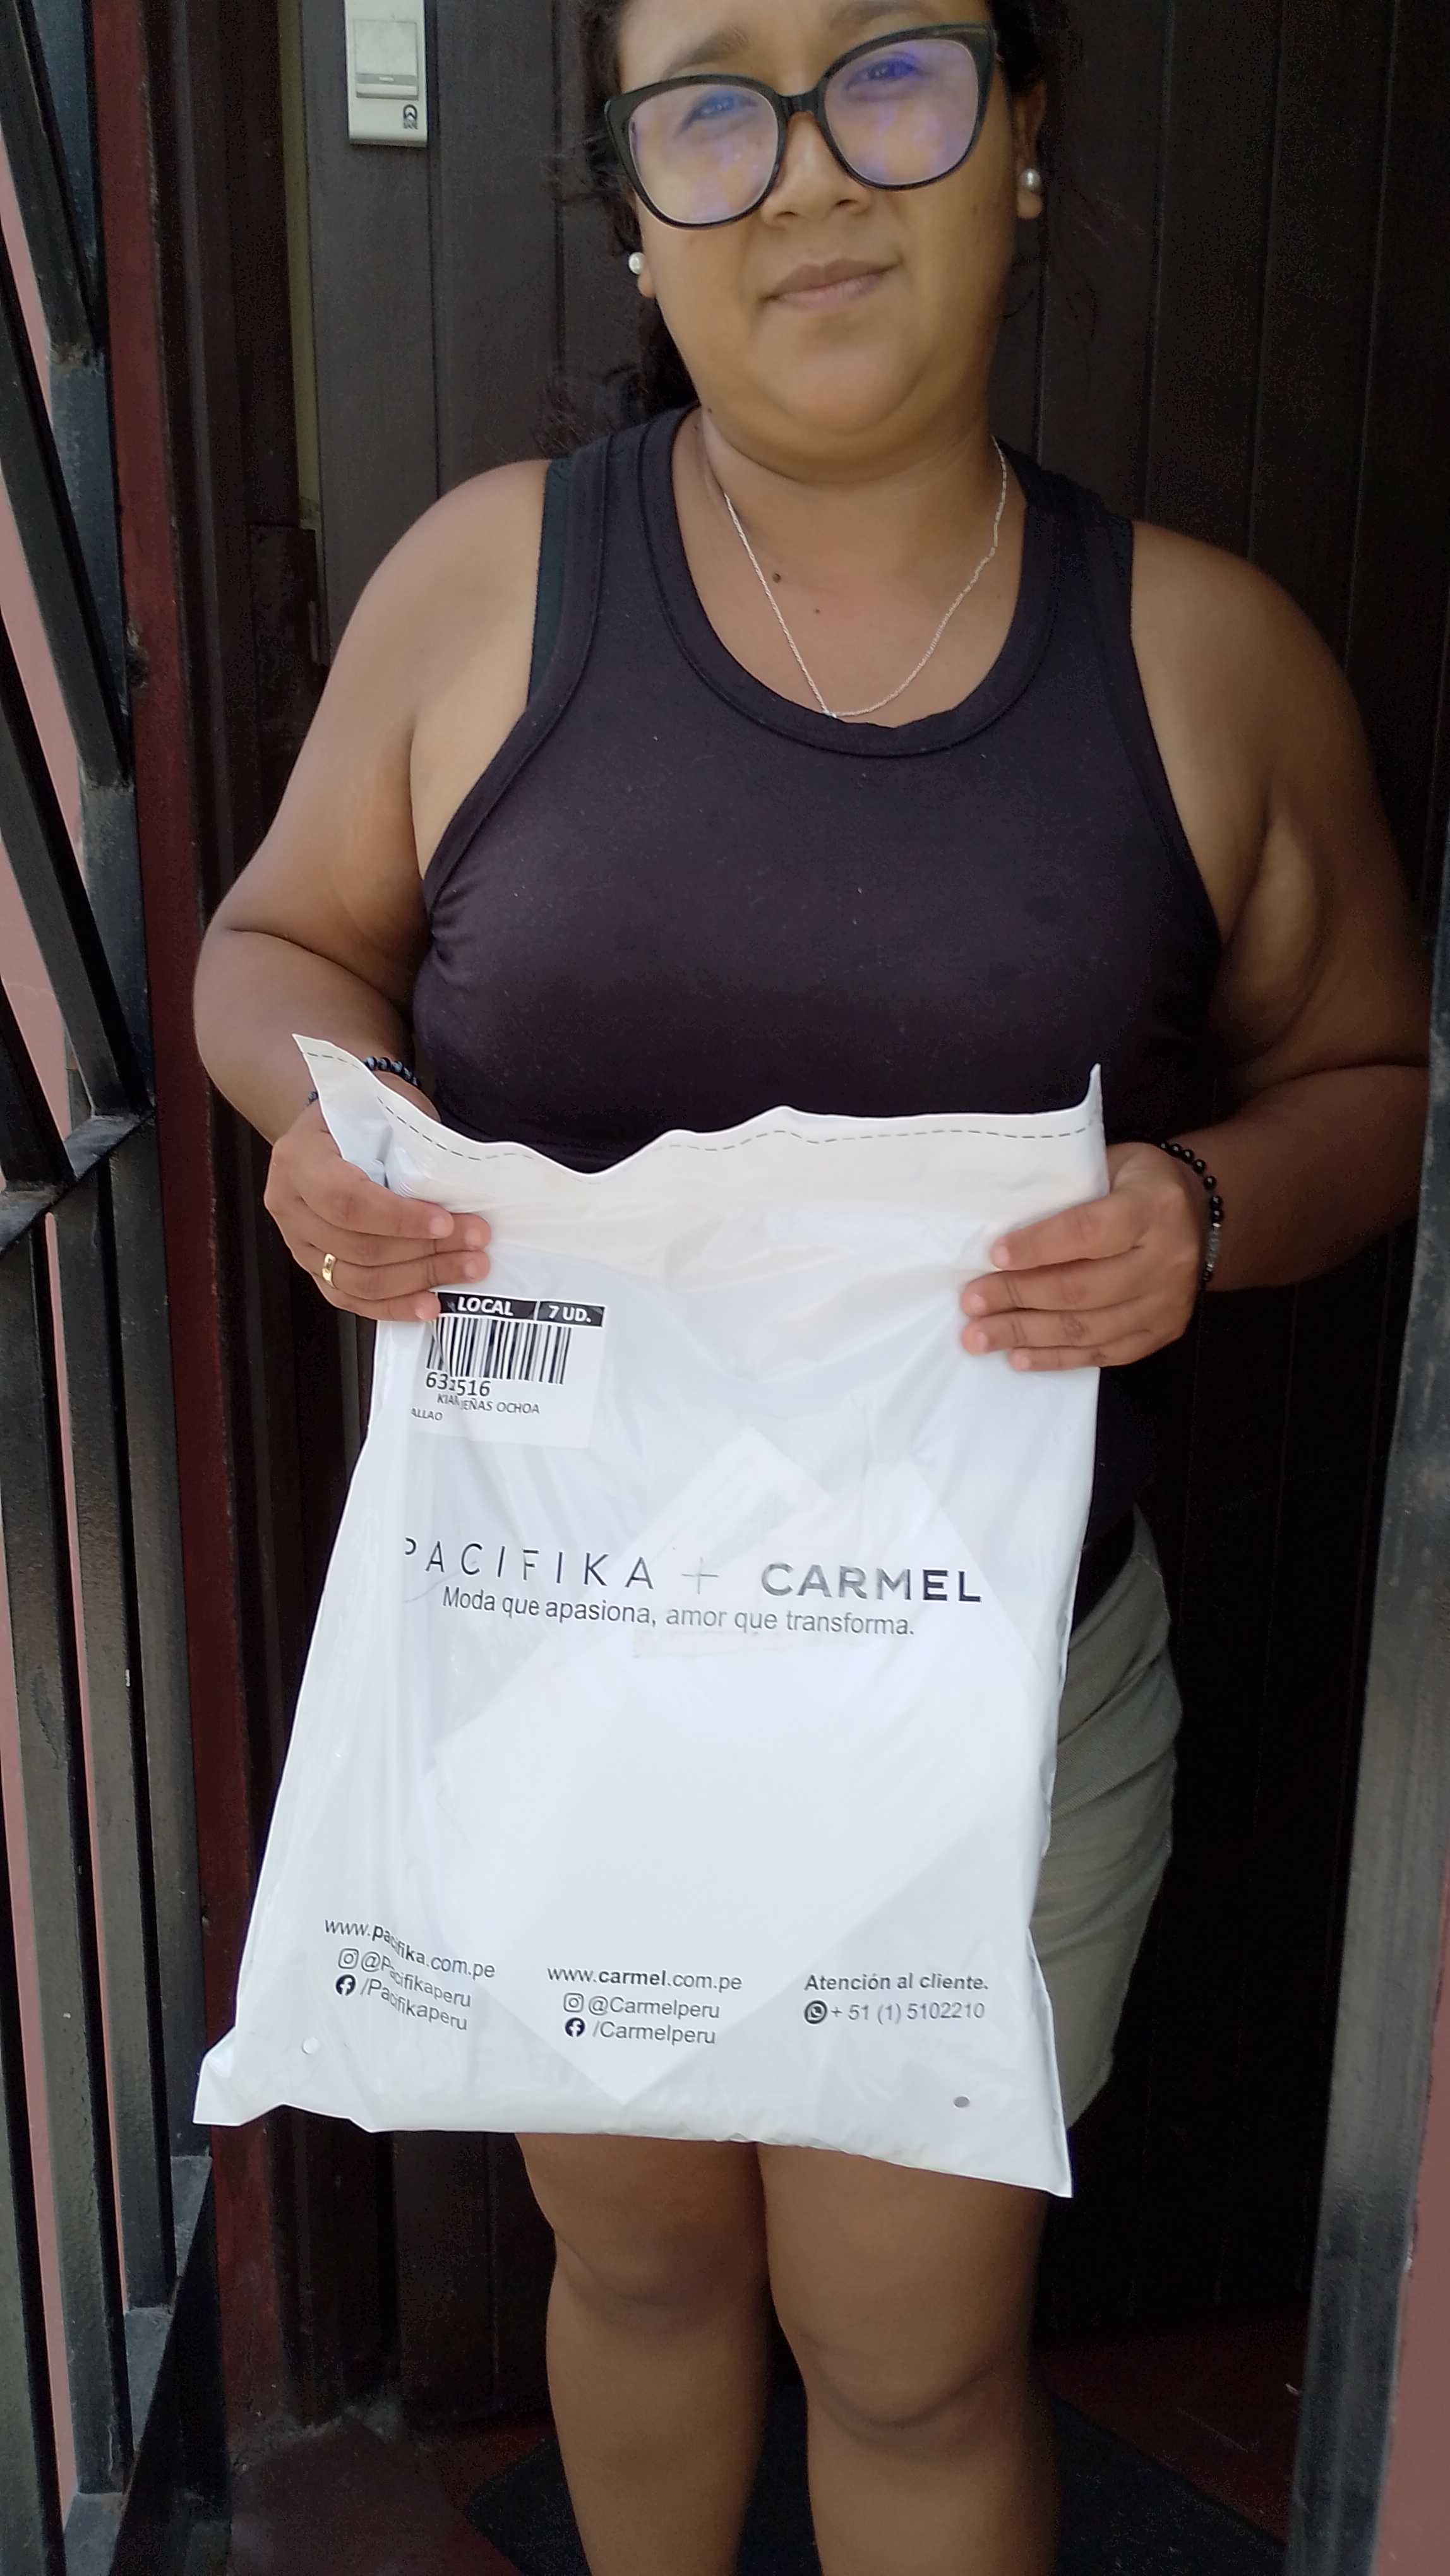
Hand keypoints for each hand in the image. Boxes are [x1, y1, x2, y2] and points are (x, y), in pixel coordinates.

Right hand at [263, 1098, 490, 1321]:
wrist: (331, 1129)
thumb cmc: (363, 1113)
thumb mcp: (386, 1107)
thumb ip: (412, 1146)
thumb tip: (462, 1190)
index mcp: (299, 1159)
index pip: (346, 1201)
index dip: (398, 1218)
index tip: (445, 1221)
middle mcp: (288, 1205)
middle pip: (357, 1246)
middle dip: (425, 1250)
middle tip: (477, 1242)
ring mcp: (297, 1242)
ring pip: (358, 1280)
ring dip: (419, 1279)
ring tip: (469, 1269)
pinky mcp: (314, 1269)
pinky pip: (352, 1298)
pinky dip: (394, 1305)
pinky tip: (430, 1305)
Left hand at [959, 1142, 1208, 1371]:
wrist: (1201, 1216)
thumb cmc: (1137, 1184)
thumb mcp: (1112, 1164)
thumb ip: (1068, 1189)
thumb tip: (1001, 1221)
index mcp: (1153, 1207)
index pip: (1089, 1231)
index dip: (1038, 1246)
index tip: (993, 1256)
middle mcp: (1167, 1259)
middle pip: (1083, 1288)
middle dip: (1018, 1297)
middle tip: (972, 1301)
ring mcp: (1167, 1303)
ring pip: (1089, 1328)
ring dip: (1027, 1334)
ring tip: (979, 1337)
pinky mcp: (1163, 1333)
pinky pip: (1104, 1354)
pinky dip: (1058, 1358)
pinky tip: (1019, 1357)